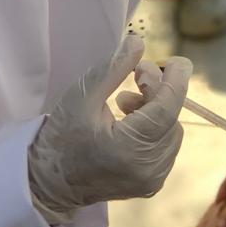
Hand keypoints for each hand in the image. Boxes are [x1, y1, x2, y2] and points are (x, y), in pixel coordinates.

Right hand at [28, 35, 190, 224]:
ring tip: (124, 104)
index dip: (176, 79)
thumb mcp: (82, 96)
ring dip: (156, 110)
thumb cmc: (62, 137)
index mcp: (130, 148)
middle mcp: (148, 168)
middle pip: (171, 117)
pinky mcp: (151, 184)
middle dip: (157, 92)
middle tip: (134, 77)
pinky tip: (130, 123)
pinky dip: (155, 129)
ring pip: (171, 131)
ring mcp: (152, 179)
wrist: (49, 183)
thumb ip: (113, 68)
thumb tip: (138, 43)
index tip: (174, 61)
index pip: (168, 107)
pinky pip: (165, 147)